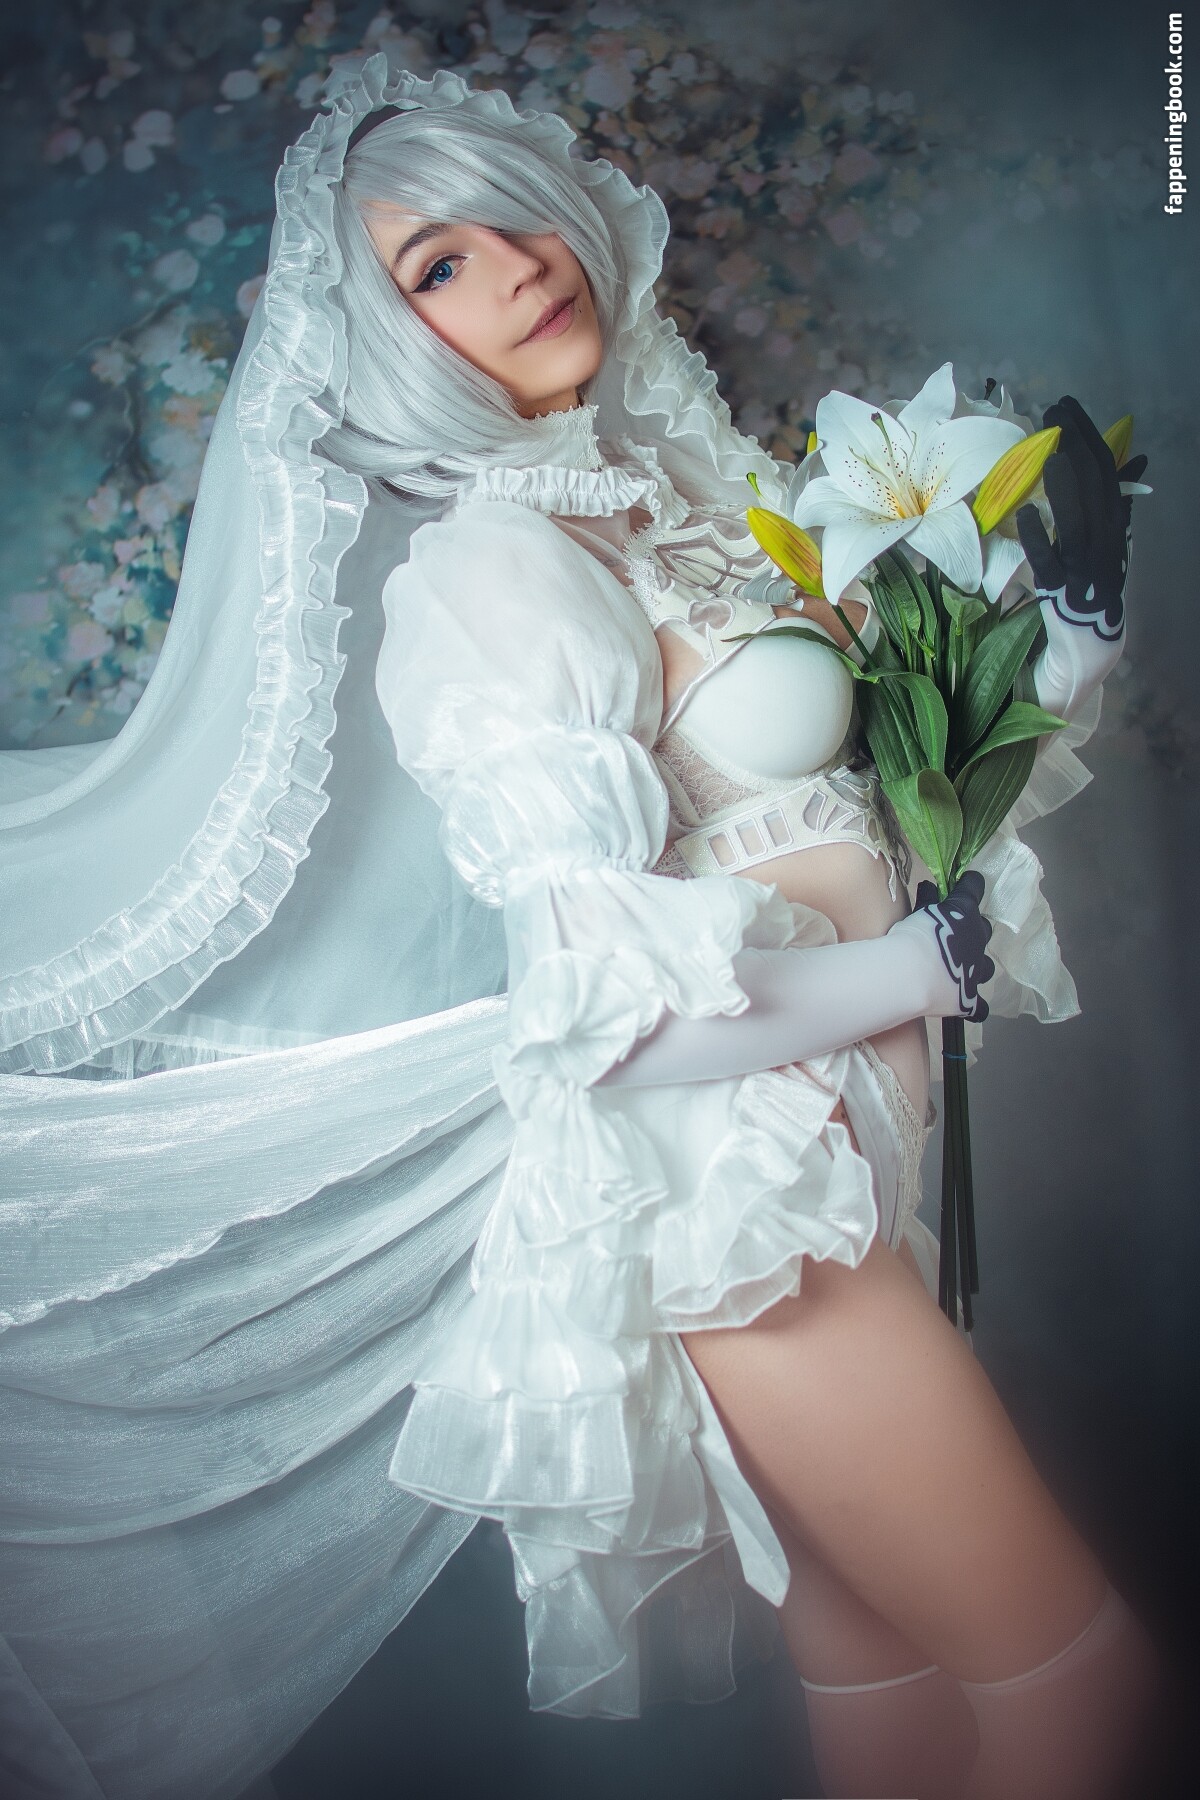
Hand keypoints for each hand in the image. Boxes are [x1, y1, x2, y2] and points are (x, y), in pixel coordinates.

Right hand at [889, 870, 995, 1022]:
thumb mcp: (918, 913)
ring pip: (986, 967)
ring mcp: (977, 971)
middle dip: (973, 930)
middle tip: (955, 933)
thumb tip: (930, 886)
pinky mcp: (970, 999)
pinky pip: (980, 1007)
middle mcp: (978, 940)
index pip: (975, 888)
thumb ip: (928, 901)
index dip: (970, 884)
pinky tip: (967, 1005)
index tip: (966, 882)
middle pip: (984, 929)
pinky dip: (975, 1006)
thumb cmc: (911, 937)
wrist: (910, 974)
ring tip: (961, 970)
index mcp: (965, 913)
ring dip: (976, 966)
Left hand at [1015, 394, 1147, 644]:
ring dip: (1066, 485)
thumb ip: (1120, 499)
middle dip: (1075, 446)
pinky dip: (1038, 538)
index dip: (1088, 435)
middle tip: (1052, 413)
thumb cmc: (1094, 580)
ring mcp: (1083, 565)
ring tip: (1053, 451)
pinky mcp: (1059, 590)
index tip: (1067, 407)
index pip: (1105, 470)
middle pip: (1093, 486)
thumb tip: (1138, 458)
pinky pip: (1048, 561)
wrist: (1091, 636)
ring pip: (1078, 520)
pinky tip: (1026, 514)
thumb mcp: (1110, 537)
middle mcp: (1105, 539)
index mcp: (1114, 522)